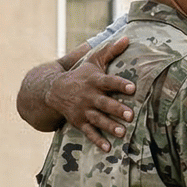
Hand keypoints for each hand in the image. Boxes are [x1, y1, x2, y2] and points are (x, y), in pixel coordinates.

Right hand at [49, 35, 134, 151]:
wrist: (54, 90)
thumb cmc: (81, 74)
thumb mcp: (93, 61)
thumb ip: (111, 51)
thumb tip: (127, 37)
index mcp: (94, 80)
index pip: (109, 82)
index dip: (120, 85)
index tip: (133, 88)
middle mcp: (89, 96)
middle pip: (105, 103)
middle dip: (117, 109)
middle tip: (130, 115)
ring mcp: (83, 110)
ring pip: (98, 119)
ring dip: (109, 126)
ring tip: (122, 133)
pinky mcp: (79, 122)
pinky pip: (89, 132)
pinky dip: (97, 141)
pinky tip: (108, 148)